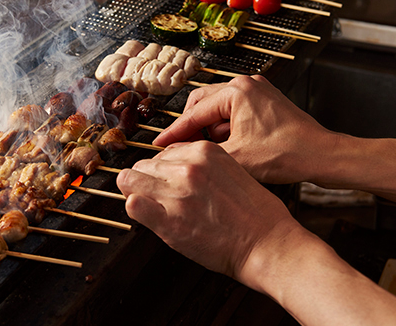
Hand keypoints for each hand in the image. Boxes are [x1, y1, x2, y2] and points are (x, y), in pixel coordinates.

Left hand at [117, 140, 296, 280]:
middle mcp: (187, 166)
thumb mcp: (230, 170)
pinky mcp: (167, 218)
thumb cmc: (255, 214)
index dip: (162, 172)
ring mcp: (176, 191)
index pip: (162, 153)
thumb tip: (172, 164)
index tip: (169, 185)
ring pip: (128, 180)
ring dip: (138, 194)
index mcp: (203, 151)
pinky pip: (131, 204)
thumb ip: (200, 164)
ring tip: (156, 209)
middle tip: (161, 200)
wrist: (267, 245)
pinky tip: (150, 217)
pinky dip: (136, 210)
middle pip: (142, 165)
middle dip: (147, 182)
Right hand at [153, 75, 335, 183]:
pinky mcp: (265, 102)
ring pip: (218, 109)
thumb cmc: (287, 154)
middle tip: (176, 148)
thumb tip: (174, 154)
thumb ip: (200, 153)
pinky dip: (225, 129)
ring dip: (208, 130)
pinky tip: (224, 148)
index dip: (174, 132)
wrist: (322, 156)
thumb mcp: (235, 157)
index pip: (194, 113)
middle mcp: (246, 84)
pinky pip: (234, 112)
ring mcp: (257, 91)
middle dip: (190, 128)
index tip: (157, 144)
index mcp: (237, 91)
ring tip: (202, 152)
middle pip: (203, 104)